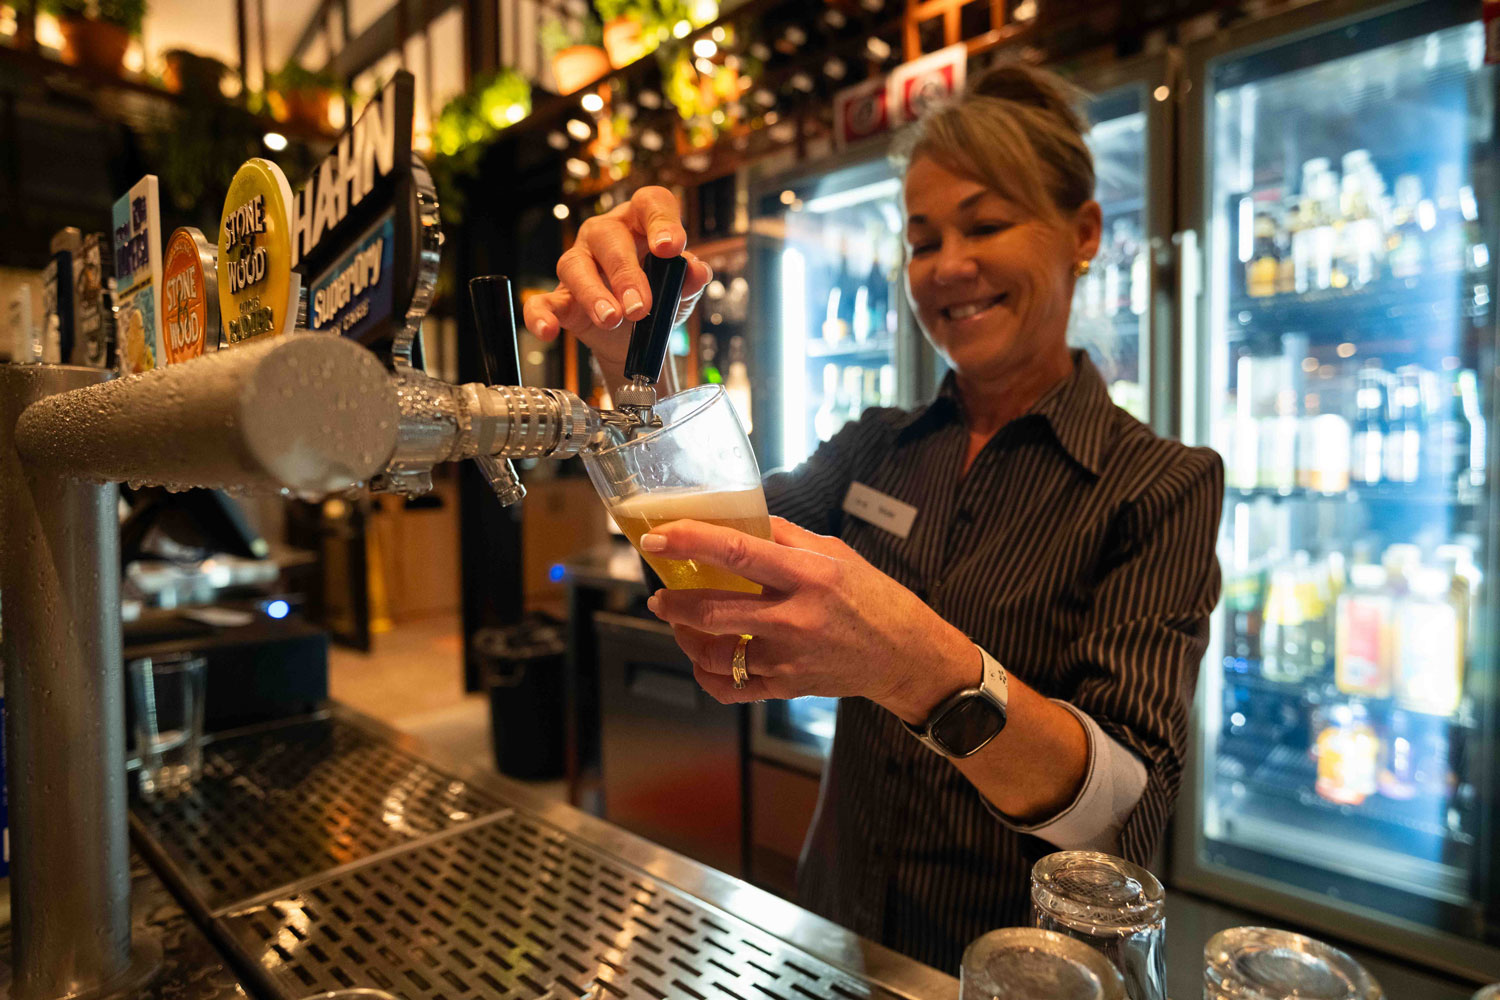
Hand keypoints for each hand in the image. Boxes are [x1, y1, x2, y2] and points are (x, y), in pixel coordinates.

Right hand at [521, 186, 713, 370]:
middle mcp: (605, 235)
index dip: (661, 221)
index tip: (671, 248)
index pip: (650, 203)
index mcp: (640, 222)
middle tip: (641, 306)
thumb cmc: (660, 298)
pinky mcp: (561, 297)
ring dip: (592, 294)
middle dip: (625, 273)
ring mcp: (579, 263)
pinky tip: (548, 330)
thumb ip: (689, 280)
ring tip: (611, 319)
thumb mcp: (681, 291)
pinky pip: (542, 301)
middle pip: (609, 238)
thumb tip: (696, 271)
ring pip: (575, 266)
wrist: (637, 338)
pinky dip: (541, 315)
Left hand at [642, 517, 977, 715]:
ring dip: (683, 635)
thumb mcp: (836, 552)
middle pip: (713, 611)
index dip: (690, 543)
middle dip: (672, 601)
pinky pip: (729, 688)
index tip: (656, 538)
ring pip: (713, 654)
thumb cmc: (872, 597)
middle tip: (658, 591)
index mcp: (808, 575)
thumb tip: (740, 519)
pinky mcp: (786, 688)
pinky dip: (705, 673)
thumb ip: (785, 536)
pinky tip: (701, 656)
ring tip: (677, 620)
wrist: (904, 655)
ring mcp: (788, 659)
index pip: (737, 553)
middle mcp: (794, 619)